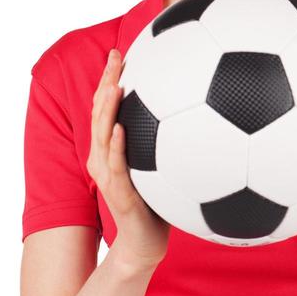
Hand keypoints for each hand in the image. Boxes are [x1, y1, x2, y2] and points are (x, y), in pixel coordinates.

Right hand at [86, 48, 169, 271]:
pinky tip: (122, 129)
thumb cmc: (157, 205)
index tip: (119, 52)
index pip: (106, 108)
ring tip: (114, 83)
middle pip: (99, 114)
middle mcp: (103, 158)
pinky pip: (118, 166)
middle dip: (105, 82)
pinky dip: (118, 147)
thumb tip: (197, 112)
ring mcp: (108, 175)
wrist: (145, 243)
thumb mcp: (160, 167)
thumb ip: (168, 141)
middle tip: (115, 55)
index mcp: (110, 150)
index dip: (109, 79)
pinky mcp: (119, 193)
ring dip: (107, 109)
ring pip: (102, 136)